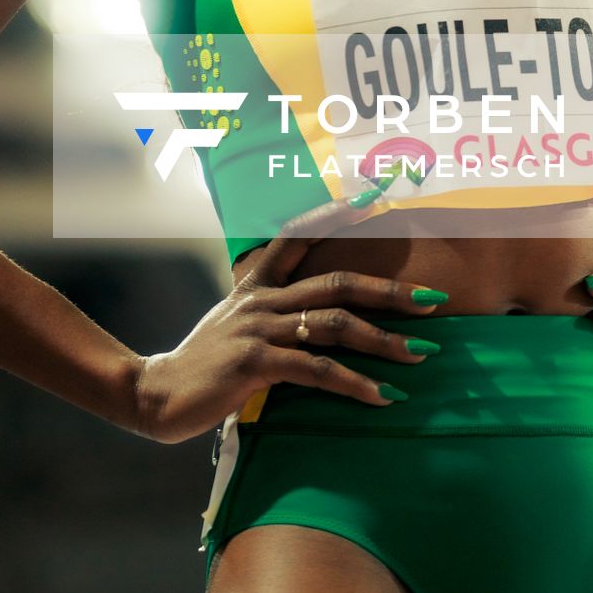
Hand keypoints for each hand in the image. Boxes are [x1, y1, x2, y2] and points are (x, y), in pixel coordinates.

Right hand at [130, 193, 449, 443]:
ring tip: (422, 354)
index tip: (377, 194)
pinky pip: (316, 370)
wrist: (157, 394)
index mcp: (258, 282)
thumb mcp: (238, 324)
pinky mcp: (255, 363)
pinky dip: (355, 383)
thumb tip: (320, 319)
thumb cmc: (206, 364)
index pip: (300, 234)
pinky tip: (383, 397)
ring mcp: (259, 328)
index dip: (338, 212)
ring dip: (384, 341)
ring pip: (335, 324)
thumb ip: (274, 314)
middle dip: (390, 290)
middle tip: (434, 299)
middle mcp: (262, 298)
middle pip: (337, 282)